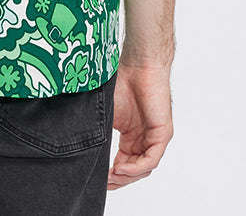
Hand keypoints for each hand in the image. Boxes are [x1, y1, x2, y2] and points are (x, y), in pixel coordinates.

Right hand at [107, 60, 174, 190]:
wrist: (139, 63)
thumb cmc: (122, 80)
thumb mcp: (106, 112)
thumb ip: (100, 132)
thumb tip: (83, 148)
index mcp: (132, 135)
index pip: (124, 163)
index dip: (112, 174)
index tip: (98, 179)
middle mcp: (144, 138)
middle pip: (134, 170)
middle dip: (119, 180)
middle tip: (104, 183)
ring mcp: (154, 137)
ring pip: (143, 168)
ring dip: (127, 176)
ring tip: (111, 177)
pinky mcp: (163, 134)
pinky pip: (151, 159)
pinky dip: (136, 167)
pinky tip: (121, 167)